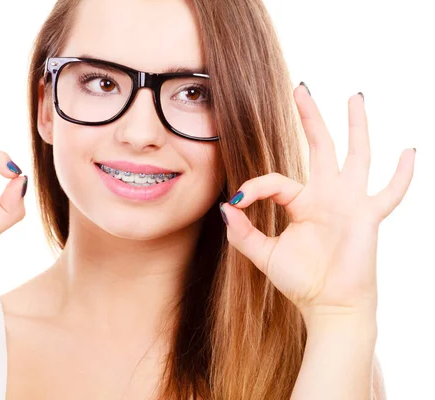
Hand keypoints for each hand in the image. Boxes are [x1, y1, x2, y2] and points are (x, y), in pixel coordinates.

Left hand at [220, 86, 414, 320]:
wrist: (329, 306)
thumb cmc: (301, 281)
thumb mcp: (264, 255)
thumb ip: (243, 233)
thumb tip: (226, 206)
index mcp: (301, 203)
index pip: (275, 180)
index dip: (254, 186)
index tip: (239, 201)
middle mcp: (327, 196)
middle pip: (319, 147)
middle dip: (310, 118)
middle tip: (300, 89)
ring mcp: (350, 202)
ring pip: (355, 155)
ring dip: (355, 126)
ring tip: (355, 97)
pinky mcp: (368, 216)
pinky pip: (390, 192)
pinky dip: (401, 174)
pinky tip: (409, 150)